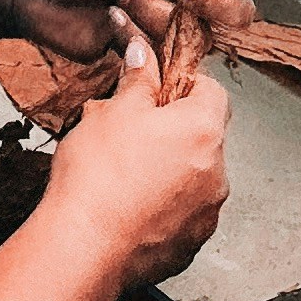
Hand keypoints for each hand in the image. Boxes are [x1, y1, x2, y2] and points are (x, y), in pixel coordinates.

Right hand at [41, 28, 229, 294]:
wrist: (84, 247)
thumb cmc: (97, 178)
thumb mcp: (112, 110)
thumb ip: (138, 78)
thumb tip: (143, 53)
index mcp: (203, 130)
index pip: (211, 90)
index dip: (182, 82)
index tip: (157, 86)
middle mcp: (216, 173)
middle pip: (202, 134)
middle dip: (172, 127)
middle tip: (131, 127)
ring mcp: (206, 214)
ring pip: (192, 175)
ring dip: (169, 167)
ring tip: (125, 170)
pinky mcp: (190, 245)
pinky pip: (183, 212)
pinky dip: (163, 204)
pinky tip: (128, 202)